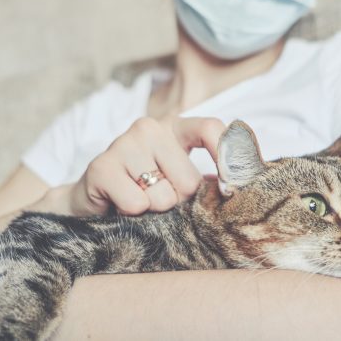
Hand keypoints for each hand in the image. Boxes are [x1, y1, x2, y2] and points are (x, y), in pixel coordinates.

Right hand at [65, 117, 224, 215]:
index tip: (233, 187)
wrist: (94, 201)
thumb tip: (245, 186)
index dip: (228, 156)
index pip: (211, 128)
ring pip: (164, 196)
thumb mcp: (181, 179)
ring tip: (139, 201)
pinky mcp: (101, 166)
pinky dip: (132, 214)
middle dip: (180, 201)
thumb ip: (210, 179)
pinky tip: (120, 205)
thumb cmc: (147, 190)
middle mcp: (150, 128)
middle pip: (189, 179)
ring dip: (155, 210)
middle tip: (160, 198)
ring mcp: (123, 143)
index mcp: (176, 127)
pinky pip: (137, 204)